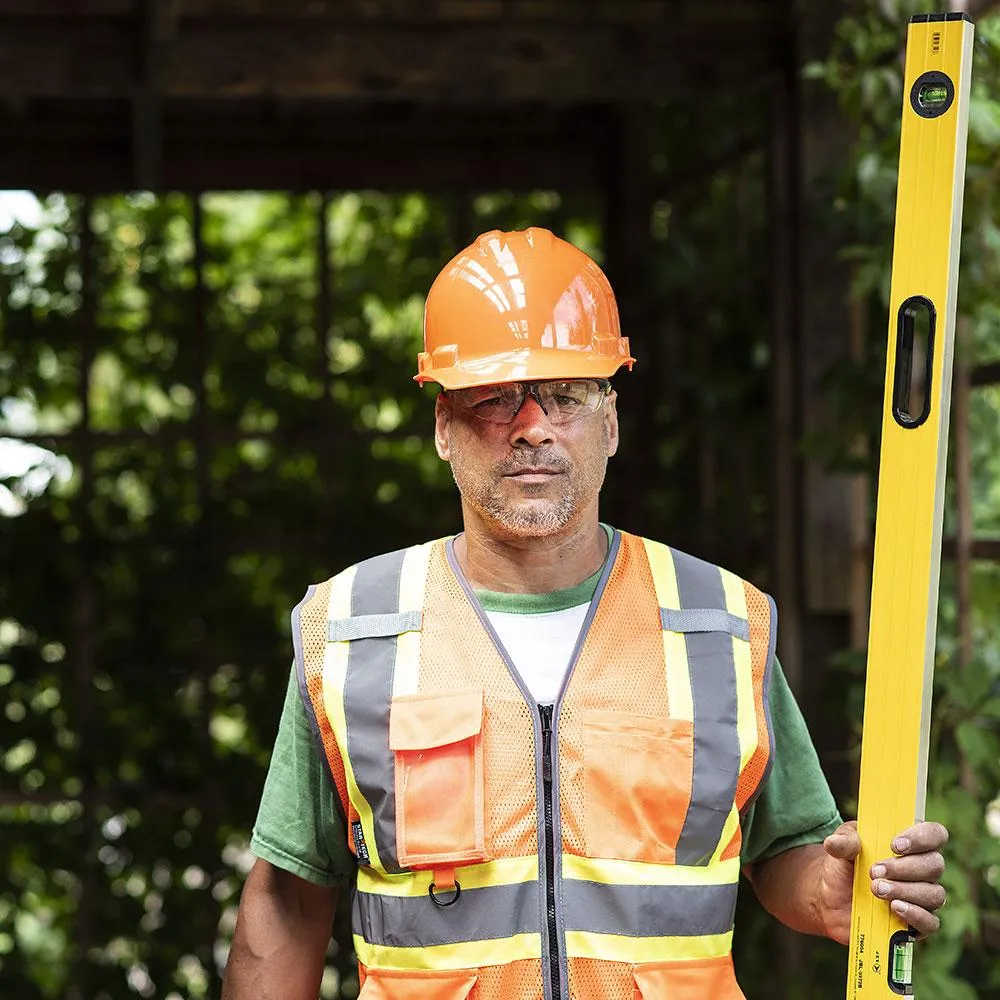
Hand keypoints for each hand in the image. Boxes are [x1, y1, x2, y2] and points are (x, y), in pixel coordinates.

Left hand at [820, 820, 947, 943]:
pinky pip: (930, 922)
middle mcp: (922, 870)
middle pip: (935, 865)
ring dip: (905, 890)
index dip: (922, 838)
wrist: (831, 899)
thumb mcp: (840, 848)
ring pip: (934, 894)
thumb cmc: (844, 867)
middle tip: (874, 871)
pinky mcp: (917, 924)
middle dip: (904, 868)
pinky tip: (894, 908)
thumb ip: (843, 842)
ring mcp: (922, 898)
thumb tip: (834, 842)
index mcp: (909, 844)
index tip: (895, 845)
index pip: (935, 834)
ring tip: (876, 889)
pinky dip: (914, 914)